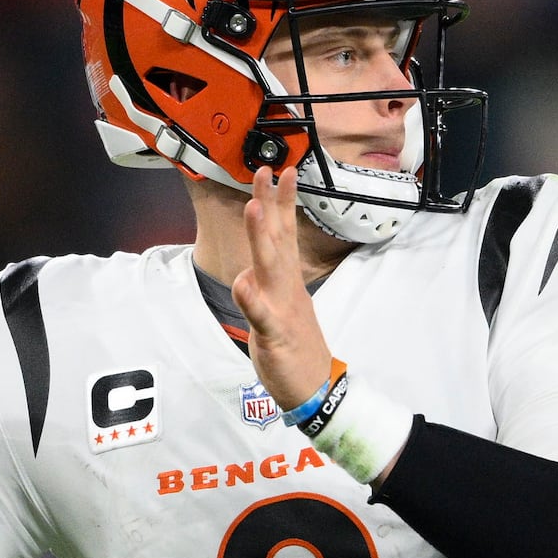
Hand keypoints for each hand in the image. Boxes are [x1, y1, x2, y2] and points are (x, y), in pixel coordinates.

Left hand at [230, 165, 333, 409]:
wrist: (315, 386)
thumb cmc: (294, 347)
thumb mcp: (277, 309)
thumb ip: (264, 286)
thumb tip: (248, 272)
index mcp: (286, 280)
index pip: (284, 233)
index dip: (281, 201)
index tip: (280, 171)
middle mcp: (285, 286)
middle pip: (276, 238)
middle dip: (270, 204)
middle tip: (264, 171)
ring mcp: (281, 307)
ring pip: (269, 267)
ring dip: (260, 236)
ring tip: (252, 207)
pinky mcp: (274, 333)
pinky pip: (261, 314)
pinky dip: (251, 298)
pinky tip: (242, 282)